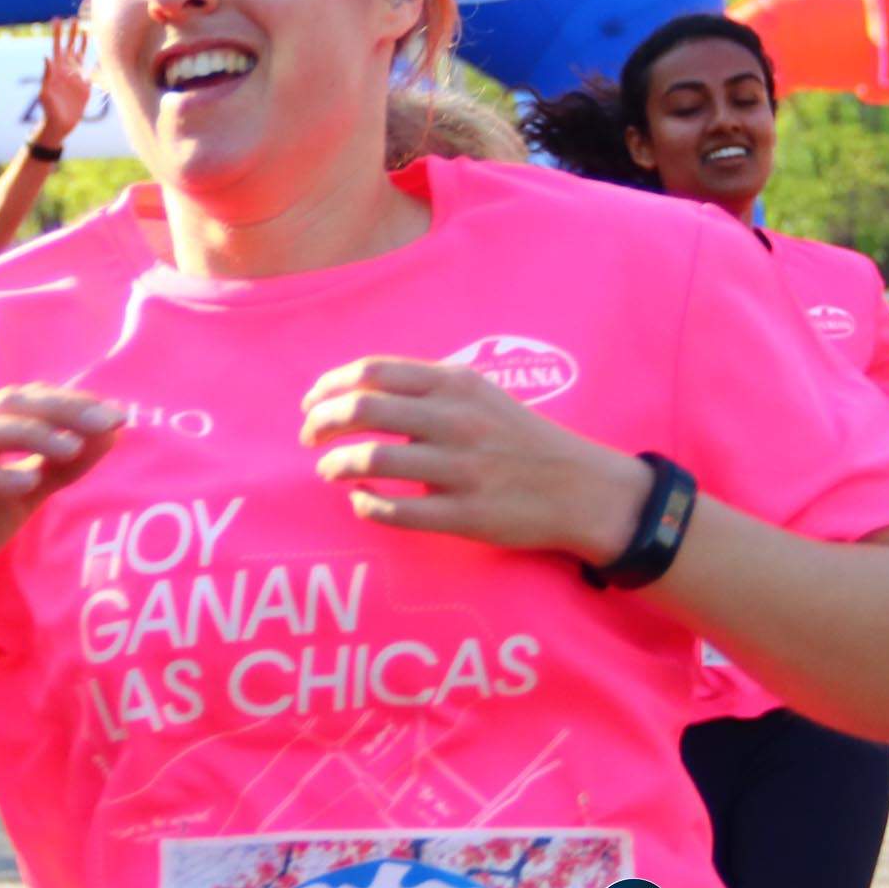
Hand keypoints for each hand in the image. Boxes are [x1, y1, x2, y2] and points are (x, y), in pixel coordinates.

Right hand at [0, 386, 123, 604]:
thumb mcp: (22, 496)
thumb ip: (61, 466)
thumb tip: (111, 435)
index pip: (25, 398)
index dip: (72, 401)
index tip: (119, 415)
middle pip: (7, 403)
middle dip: (61, 410)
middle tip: (108, 422)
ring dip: (30, 435)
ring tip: (73, 448)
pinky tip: (28, 482)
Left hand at [31, 16, 89, 146]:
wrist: (60, 124)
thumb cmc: (49, 111)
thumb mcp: (45, 94)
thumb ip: (46, 76)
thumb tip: (46, 57)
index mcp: (55, 70)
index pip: (56, 47)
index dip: (57, 33)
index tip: (57, 19)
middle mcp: (65, 70)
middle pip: (68, 46)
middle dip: (69, 32)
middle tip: (72, 17)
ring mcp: (75, 76)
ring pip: (78, 54)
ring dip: (80, 41)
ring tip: (83, 27)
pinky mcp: (84, 84)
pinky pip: (88, 67)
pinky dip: (91, 57)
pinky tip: (95, 49)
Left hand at [297, 359, 646, 559]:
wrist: (580, 489)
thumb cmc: (520, 439)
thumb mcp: (481, 394)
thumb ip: (428, 387)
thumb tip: (362, 389)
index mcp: (456, 384)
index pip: (373, 372)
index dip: (329, 385)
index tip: (311, 402)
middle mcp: (456, 421)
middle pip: (363, 410)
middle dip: (320, 423)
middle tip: (308, 437)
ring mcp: (460, 469)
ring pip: (372, 461)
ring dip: (336, 465)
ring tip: (328, 470)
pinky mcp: (465, 515)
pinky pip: (396, 511)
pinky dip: (365, 505)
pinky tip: (360, 501)